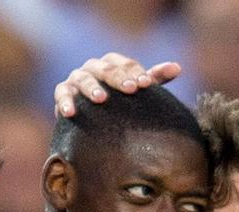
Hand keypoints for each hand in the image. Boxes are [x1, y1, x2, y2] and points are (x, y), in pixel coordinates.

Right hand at [54, 52, 181, 117]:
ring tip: (101, 99)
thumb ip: (155, 78)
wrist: (95, 121)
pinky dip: (64, 101)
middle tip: (130, 89)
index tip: (146, 84)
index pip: (125, 64)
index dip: (136, 72)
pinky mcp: (63, 93)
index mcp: (113, 64)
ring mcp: (77, 79)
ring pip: (83, 78)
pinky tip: (70, 112)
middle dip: (117, 77)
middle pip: (105, 67)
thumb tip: (178, 67)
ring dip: (92, 87)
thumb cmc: (120, 102)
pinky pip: (61, 94)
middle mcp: (94, 68)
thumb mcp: (137, 90)